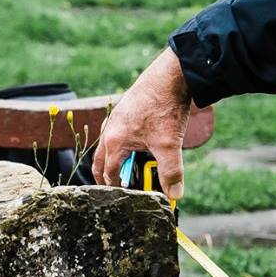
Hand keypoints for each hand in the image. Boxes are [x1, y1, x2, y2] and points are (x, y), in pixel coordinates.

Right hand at [94, 47, 197, 198]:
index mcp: (114, 141)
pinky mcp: (128, 111)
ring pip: (109, 145)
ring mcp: (117, 118)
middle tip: (112, 190)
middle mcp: (111, 129)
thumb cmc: (164, 108)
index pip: (108, 173)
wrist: (170, 76)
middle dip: (106, 176)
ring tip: (123, 171)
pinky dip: (123, 145)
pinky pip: (118, 133)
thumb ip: (171, 172)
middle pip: (101, 160)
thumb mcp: (168, 145)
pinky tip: (136, 146)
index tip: (124, 200)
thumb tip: (174, 195)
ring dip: (115, 160)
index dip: (116, 189)